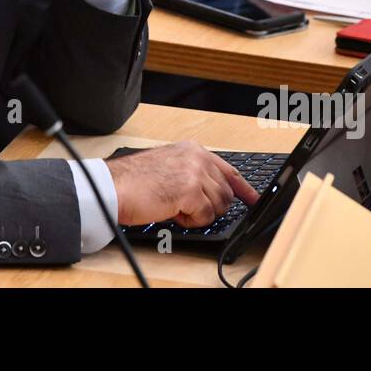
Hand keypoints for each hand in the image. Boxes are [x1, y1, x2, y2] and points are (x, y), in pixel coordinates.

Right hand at [106, 141, 259, 228]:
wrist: (116, 186)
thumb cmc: (135, 180)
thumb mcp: (170, 166)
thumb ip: (194, 174)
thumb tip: (215, 193)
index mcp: (193, 150)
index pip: (230, 171)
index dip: (244, 189)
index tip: (255, 200)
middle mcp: (197, 157)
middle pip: (226, 193)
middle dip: (210, 206)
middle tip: (185, 207)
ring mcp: (195, 173)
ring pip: (218, 206)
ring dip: (199, 213)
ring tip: (175, 207)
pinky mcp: (190, 190)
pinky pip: (205, 216)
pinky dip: (191, 220)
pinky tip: (173, 211)